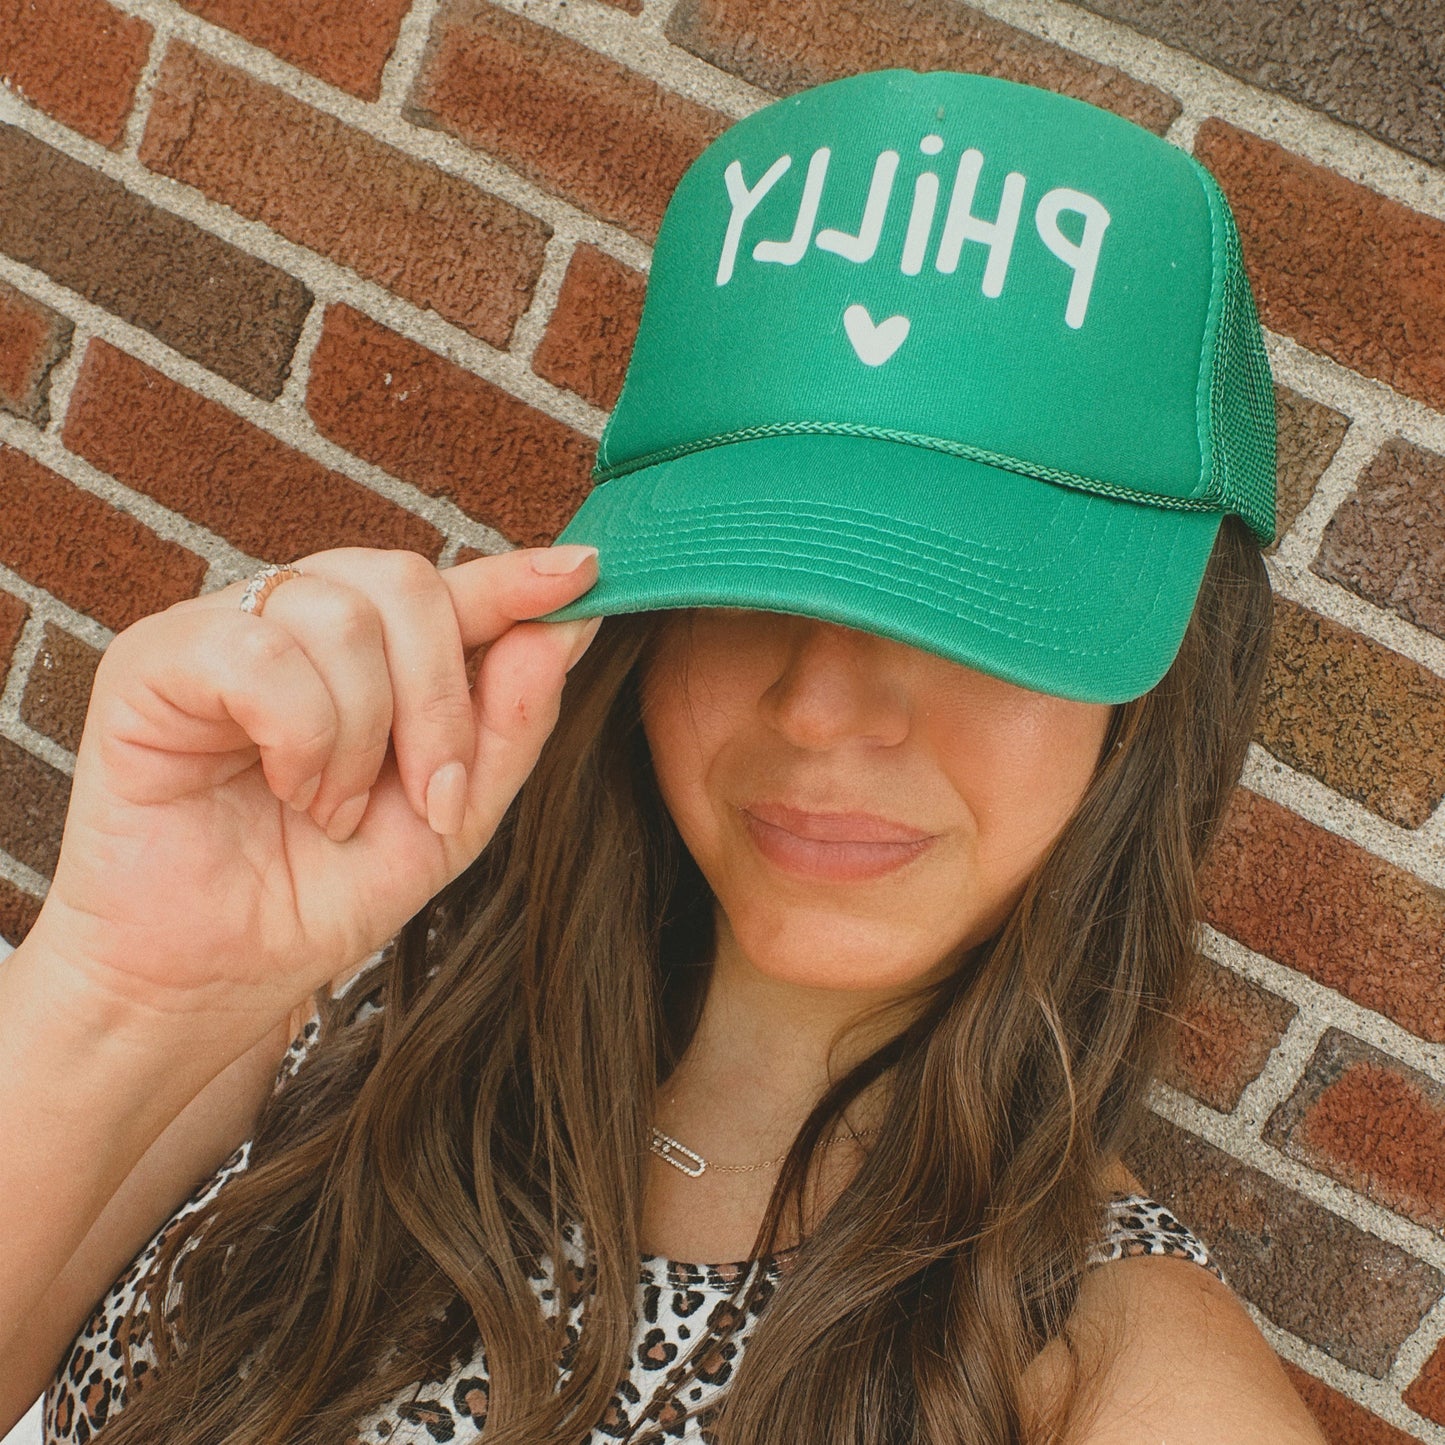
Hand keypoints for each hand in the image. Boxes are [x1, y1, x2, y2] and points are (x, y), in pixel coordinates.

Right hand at [28, 545, 601, 1032]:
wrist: (217, 976)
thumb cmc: (324, 892)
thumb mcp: (452, 816)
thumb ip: (511, 722)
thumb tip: (570, 626)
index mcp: (371, 654)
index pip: (451, 588)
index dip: (515, 578)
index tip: (586, 571)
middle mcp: (299, 622)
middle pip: (406, 582)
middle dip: (443, 699)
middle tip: (431, 792)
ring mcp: (224, 629)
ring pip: (342, 615)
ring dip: (363, 734)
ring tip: (335, 809)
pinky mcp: (156, 658)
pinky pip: (262, 651)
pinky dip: (301, 734)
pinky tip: (289, 788)